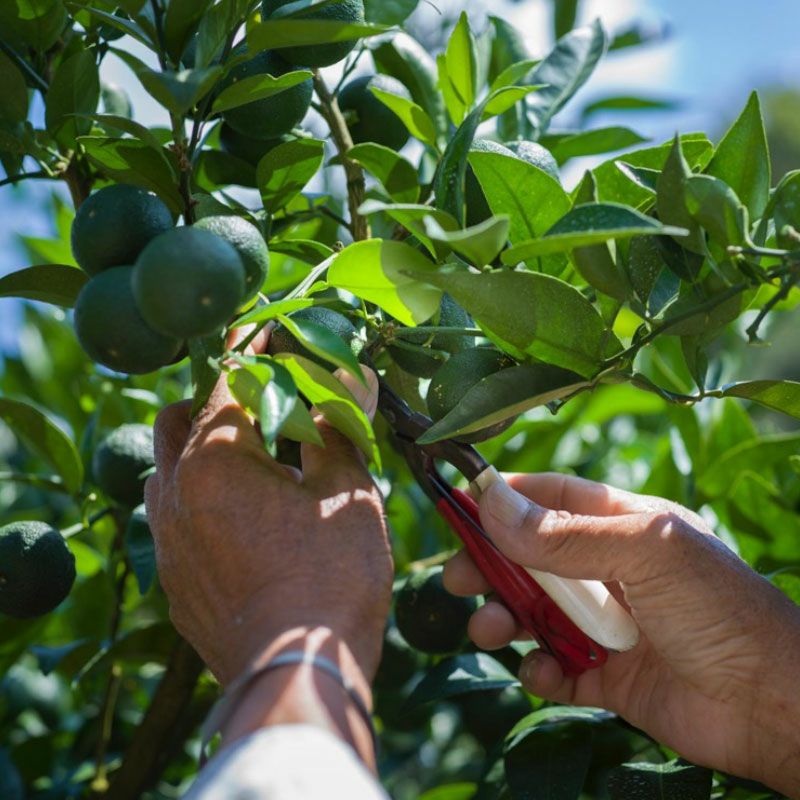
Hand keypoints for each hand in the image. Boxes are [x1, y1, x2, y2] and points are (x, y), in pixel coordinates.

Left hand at [145, 341, 391, 689]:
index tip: (274, 327)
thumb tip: (348, 375)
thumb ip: (338, 425)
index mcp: (215, 460)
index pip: (228, 377)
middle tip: (268, 402)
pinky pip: (175, 517)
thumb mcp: (347, 490)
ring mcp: (168, 540)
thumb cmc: (331, 577)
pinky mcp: (174, 578)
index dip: (254, 345)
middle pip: (180, 417)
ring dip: (203, 450)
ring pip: (168, 469)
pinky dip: (202, 497)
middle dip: (217, 397)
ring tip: (256, 460)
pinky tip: (246, 516)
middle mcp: (175, 492)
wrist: (298, 673)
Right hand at [444, 473, 799, 794]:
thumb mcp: (643, 553)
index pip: (552, 498)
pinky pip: (556, 668)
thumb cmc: (718, 609)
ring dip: (505, 618)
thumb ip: (564, 533)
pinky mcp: (609, 677)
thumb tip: (491, 501)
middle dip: (491, 565)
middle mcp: (611, 570)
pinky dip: (539, 669)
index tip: (459, 502)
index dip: (505, 498)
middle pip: (531, 558)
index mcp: (623, 525)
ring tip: (489, 630)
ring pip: (536, 613)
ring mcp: (609, 624)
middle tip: (456, 578)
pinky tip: (541, 671)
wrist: (775, 704)